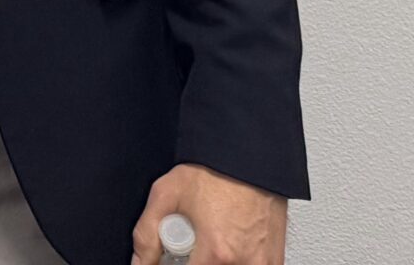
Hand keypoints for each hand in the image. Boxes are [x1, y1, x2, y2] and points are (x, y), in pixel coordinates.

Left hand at [132, 165, 286, 264]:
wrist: (248, 158)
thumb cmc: (213, 172)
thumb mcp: (166, 195)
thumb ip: (146, 235)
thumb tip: (140, 263)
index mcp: (216, 252)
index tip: (173, 258)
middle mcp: (244, 263)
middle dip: (197, 262)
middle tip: (193, 247)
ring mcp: (263, 264)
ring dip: (214, 262)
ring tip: (211, 243)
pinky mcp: (274, 261)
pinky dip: (237, 262)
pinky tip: (229, 245)